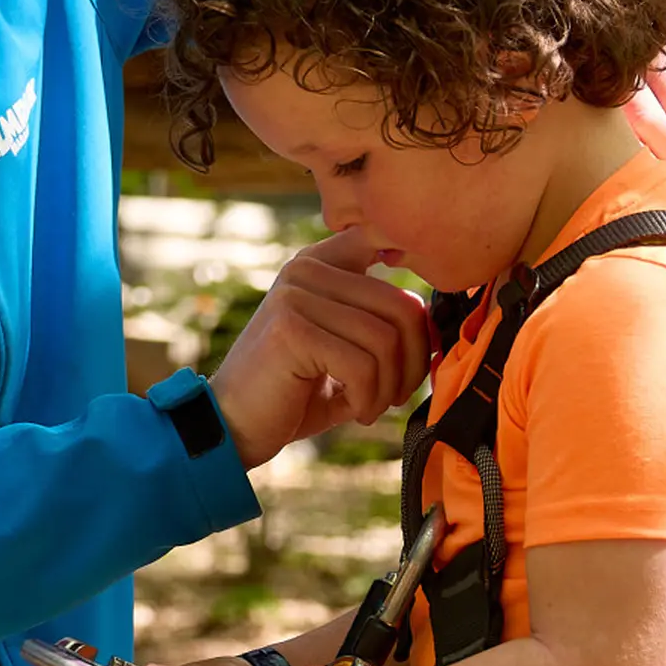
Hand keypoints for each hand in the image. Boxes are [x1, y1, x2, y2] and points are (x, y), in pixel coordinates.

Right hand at [208, 227, 434, 467]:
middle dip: (412, 361)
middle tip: (396, 394)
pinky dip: (369, 399)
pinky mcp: (292, 329)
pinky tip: (355, 412)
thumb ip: (377, 324)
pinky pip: (362, 365)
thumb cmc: (292, 393)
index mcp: (318, 263)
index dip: (414, 274)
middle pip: (402, 305)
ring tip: (372, 406)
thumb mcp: (339, 347)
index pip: (382, 239)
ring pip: (385, 339)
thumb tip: (433, 320)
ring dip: (390, 386)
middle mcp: (306, 268)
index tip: (415, 331)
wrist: (232, 426)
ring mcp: (296, 295)